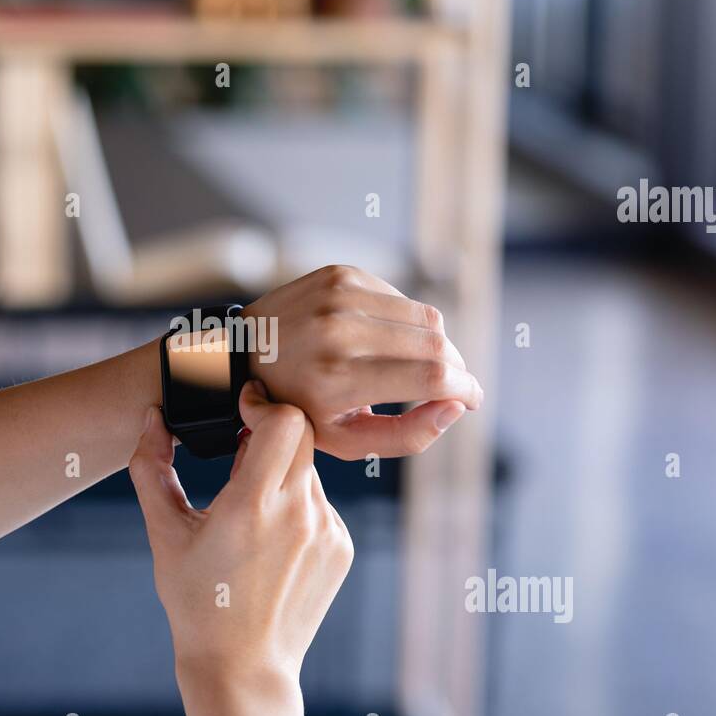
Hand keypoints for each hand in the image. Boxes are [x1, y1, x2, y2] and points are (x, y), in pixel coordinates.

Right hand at [128, 381, 352, 715]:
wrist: (242, 666)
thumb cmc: (196, 601)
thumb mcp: (164, 533)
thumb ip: (151, 467)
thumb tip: (152, 417)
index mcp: (253, 505)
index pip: (284, 420)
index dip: (262, 404)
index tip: (242, 408)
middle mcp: (299, 514)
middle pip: (301, 436)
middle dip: (270, 432)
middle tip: (240, 451)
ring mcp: (327, 531)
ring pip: (309, 471)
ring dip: (281, 473)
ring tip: (249, 512)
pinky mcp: (342, 547)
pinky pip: (320, 503)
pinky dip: (296, 506)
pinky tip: (269, 541)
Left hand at [243, 264, 481, 460]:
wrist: (243, 352)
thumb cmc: (297, 405)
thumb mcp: (344, 440)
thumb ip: (407, 436)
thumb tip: (456, 407)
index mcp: (338, 379)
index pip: (430, 376)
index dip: (465, 389)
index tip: (472, 399)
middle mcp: (339, 331)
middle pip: (436, 345)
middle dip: (457, 368)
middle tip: (453, 386)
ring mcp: (339, 296)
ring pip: (425, 317)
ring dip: (436, 345)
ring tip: (420, 366)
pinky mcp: (341, 274)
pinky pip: (401, 298)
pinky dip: (407, 323)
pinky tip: (387, 341)